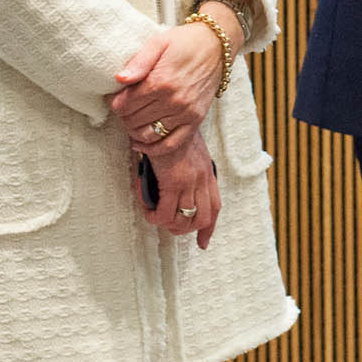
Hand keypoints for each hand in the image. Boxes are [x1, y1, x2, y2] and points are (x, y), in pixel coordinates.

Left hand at [108, 15, 230, 142]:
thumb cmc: (185, 42)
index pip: (125, 104)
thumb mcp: (158, 43)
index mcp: (160, 81)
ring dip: (134, 131)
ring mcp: (186, 112)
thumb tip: (119, 79)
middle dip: (123, 116)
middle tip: (123, 108)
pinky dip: (152, 149)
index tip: (113, 98)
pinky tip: (139, 144)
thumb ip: (138, 62)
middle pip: (134, 120)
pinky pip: (170, 144)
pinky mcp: (196, 120)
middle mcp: (173, 100)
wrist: (216, 45)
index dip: (114, 103)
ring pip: (148, 134)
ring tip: (131, 121)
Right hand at [140, 130, 220, 246]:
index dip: (208, 228)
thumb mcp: (184, 152)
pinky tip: (146, 209)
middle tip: (166, 224)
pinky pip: (165, 213)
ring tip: (154, 215)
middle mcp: (202, 179)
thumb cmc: (169, 132)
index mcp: (206, 173)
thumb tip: (171, 185)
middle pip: (202, 218)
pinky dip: (155, 217)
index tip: (202, 243)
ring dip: (168, 224)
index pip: (214, 207)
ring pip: (184, 219)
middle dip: (183, 228)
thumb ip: (184, 169)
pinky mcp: (174, 181)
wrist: (164, 118)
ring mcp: (190, 181)